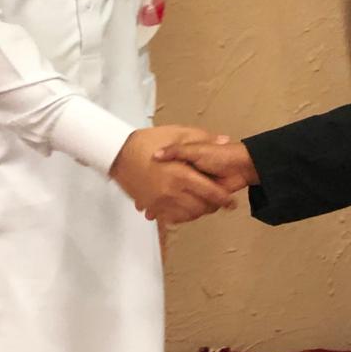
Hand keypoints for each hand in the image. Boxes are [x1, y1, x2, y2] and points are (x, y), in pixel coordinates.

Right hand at [110, 125, 238, 223]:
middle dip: (213, 207)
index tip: (231, 202)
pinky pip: (170, 218)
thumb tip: (224, 140)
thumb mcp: (177, 133)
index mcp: (181, 174)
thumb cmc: (148, 140)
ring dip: (198, 213)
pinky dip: (181, 217)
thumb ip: (202, 138)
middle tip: (219, 203)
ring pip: (187, 215)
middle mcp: (171, 191)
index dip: (224, 199)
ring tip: (204, 206)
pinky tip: (186, 209)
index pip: (210, 192)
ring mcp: (160, 201)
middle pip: (200, 207)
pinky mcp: (150, 205)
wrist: (118, 152)